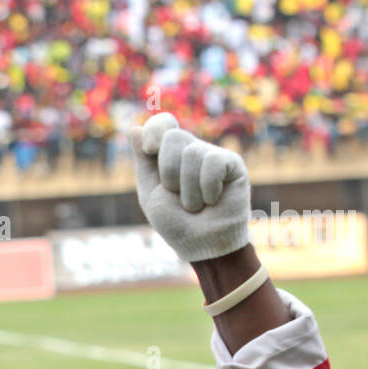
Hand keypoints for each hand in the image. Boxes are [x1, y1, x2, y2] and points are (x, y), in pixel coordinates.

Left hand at [127, 112, 250, 262]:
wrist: (201, 245)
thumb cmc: (175, 223)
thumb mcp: (151, 192)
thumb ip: (143, 161)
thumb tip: (134, 127)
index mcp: (171, 155)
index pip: (163, 123)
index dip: (155, 130)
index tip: (150, 149)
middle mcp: (193, 150)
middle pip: (173, 136)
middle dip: (168, 173)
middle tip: (177, 195)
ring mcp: (213, 156)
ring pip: (192, 152)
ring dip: (188, 190)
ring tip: (196, 205)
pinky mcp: (233, 164)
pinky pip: (213, 162)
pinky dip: (207, 188)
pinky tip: (213, 201)